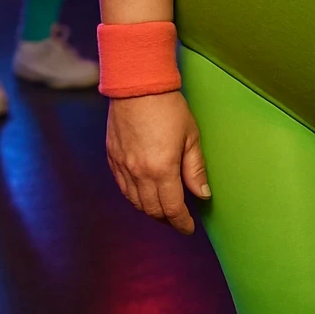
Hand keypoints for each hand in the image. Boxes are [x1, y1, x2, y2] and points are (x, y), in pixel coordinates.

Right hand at [106, 90, 209, 234]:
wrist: (137, 86)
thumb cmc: (169, 107)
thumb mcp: (191, 136)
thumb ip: (195, 169)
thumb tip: (202, 194)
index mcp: (162, 169)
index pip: (172, 208)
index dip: (181, 222)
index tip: (189, 228)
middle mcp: (139, 173)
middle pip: (152, 209)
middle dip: (166, 219)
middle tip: (178, 219)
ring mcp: (122, 166)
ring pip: (135, 201)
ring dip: (149, 210)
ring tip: (163, 210)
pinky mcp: (112, 158)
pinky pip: (122, 187)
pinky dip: (134, 197)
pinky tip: (143, 194)